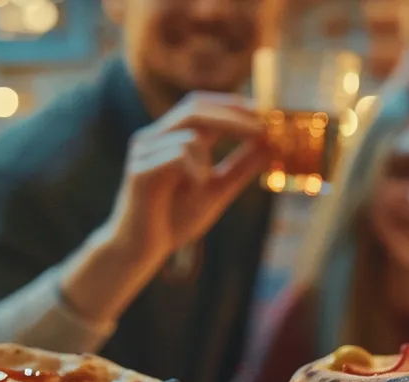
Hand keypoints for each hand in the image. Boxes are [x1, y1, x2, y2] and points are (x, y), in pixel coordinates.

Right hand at [104, 92, 269, 268]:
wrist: (141, 250)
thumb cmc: (175, 219)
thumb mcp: (217, 189)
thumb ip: (240, 168)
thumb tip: (269, 145)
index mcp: (170, 137)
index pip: (201, 105)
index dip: (231, 104)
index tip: (263, 111)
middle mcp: (155, 137)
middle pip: (195, 107)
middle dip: (232, 115)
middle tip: (262, 127)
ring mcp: (144, 152)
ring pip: (190, 136)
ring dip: (207, 162)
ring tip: (200, 188)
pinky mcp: (139, 171)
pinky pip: (178, 157)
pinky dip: (194, 174)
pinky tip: (189, 194)